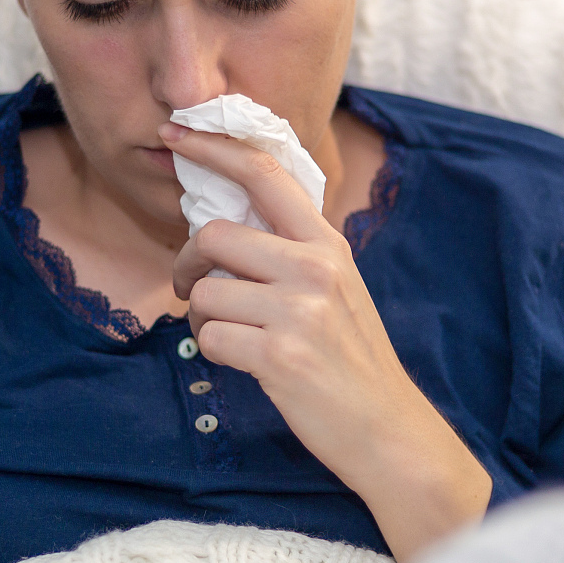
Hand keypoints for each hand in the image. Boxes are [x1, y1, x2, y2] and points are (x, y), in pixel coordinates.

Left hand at [162, 121, 491, 562]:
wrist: (388, 430)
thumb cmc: (352, 359)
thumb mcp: (337, 288)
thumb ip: (293, 250)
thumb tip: (225, 220)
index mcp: (328, 244)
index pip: (264, 173)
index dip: (213, 147)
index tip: (175, 131)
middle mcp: (316, 267)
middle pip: (214, 235)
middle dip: (188, 264)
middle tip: (193, 288)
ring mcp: (299, 311)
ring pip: (206, 292)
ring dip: (203, 319)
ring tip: (234, 336)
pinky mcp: (279, 355)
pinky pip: (210, 338)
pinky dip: (215, 353)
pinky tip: (246, 364)